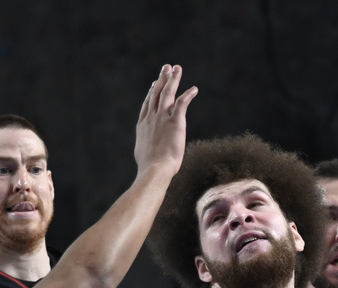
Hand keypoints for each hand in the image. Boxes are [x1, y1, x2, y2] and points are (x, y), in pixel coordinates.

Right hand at [134, 64, 196, 179]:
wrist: (155, 169)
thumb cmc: (150, 167)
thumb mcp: (143, 154)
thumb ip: (147, 148)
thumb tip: (147, 155)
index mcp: (143, 126)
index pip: (147, 104)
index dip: (151, 92)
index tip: (153, 84)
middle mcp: (151, 118)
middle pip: (156, 93)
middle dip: (161, 79)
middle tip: (166, 68)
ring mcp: (162, 118)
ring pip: (167, 93)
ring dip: (172, 79)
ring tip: (176, 69)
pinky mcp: (175, 121)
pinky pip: (182, 103)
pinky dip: (188, 94)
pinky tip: (194, 89)